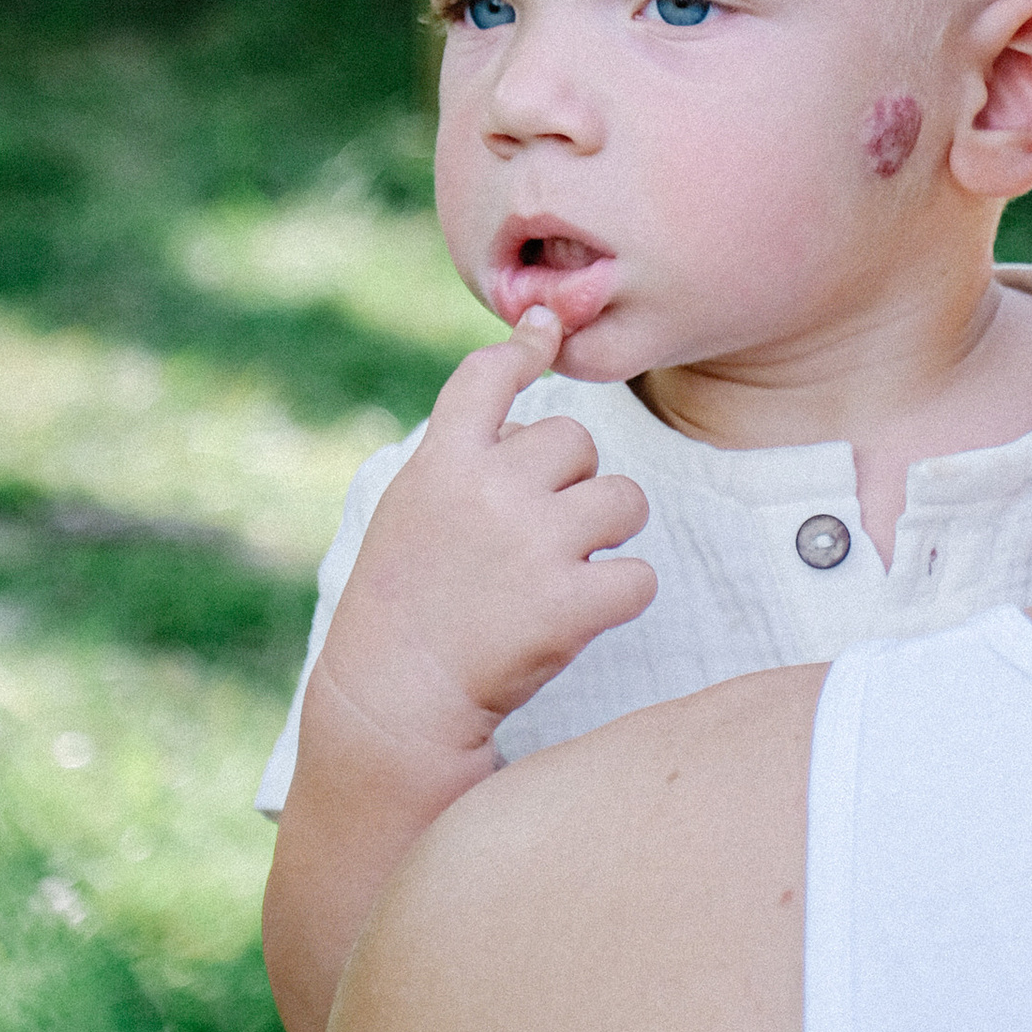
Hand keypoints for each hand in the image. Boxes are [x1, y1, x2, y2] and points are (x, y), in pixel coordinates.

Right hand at [318, 307, 654, 766]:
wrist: (392, 700)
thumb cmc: (405, 596)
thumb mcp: (414, 502)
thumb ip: (469, 436)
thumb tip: (537, 335)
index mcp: (441, 463)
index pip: (489, 374)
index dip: (525, 346)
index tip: (547, 330)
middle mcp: (489, 490)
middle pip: (579, 439)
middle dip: (572, 482)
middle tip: (530, 536)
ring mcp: (532, 546)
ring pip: (625, 501)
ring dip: (607, 534)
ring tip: (562, 571)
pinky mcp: (568, 606)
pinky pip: (639, 577)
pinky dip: (621, 597)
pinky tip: (580, 614)